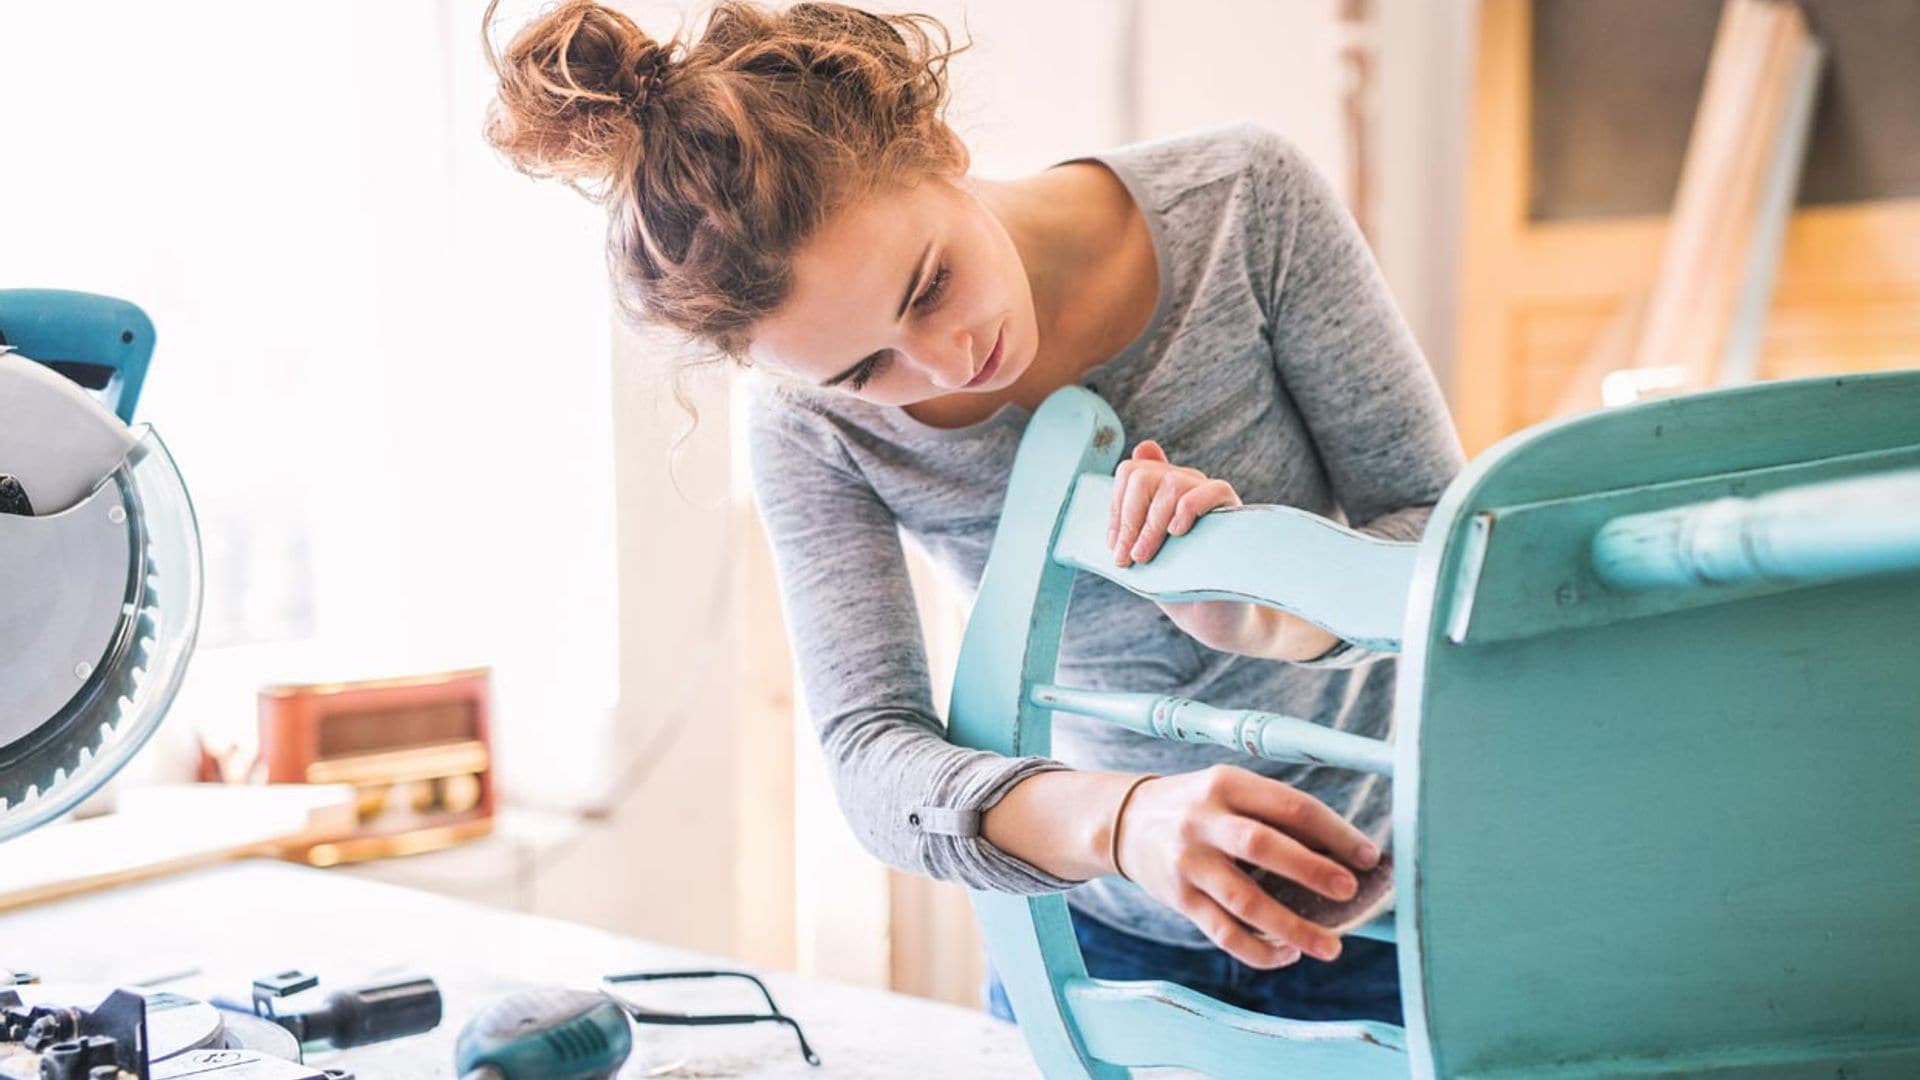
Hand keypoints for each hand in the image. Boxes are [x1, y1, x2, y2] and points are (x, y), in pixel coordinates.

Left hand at [1107, 442, 1336, 658]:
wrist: (1212, 616)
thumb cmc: (1177, 583)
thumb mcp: (1143, 549)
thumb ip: (1129, 518)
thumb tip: (1116, 476)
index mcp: (1162, 491)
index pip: (1131, 473)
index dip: (1116, 507)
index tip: (1114, 545)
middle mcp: (1185, 487)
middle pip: (1144, 476)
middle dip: (1128, 519)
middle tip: (1127, 556)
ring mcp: (1209, 497)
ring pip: (1172, 483)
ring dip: (1151, 524)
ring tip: (1146, 556)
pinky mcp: (1233, 512)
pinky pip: (1213, 490)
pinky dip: (1188, 508)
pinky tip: (1177, 533)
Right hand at [1113, 766, 1381, 968]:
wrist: (1124, 822)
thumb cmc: (1198, 807)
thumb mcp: (1229, 791)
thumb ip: (1275, 815)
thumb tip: (1343, 853)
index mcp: (1228, 784)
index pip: (1291, 806)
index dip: (1335, 832)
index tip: (1370, 856)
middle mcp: (1205, 821)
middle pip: (1264, 846)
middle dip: (1312, 870)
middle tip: (1350, 891)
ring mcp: (1189, 862)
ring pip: (1245, 900)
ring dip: (1292, 927)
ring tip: (1331, 947)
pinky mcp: (1179, 898)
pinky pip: (1223, 932)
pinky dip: (1258, 949)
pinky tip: (1286, 954)